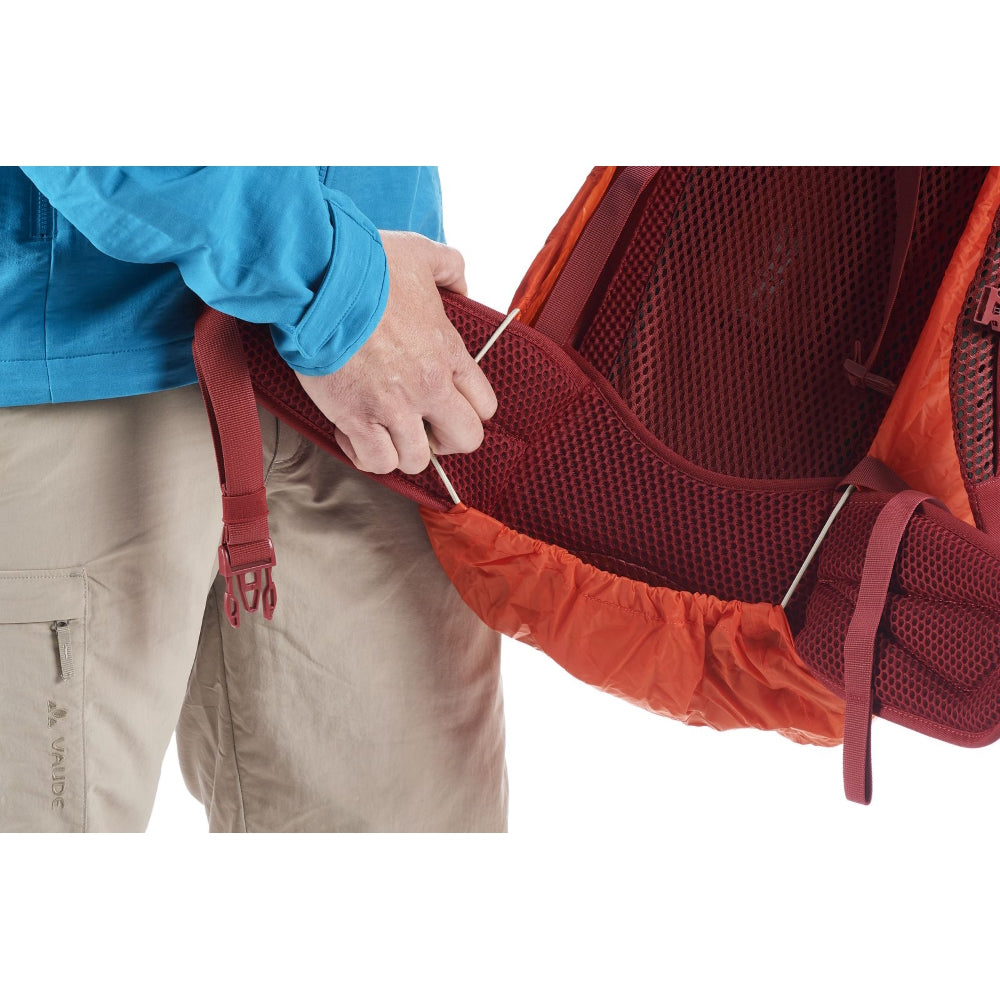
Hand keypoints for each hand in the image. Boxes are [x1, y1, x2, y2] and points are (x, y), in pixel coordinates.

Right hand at [294, 231, 497, 474]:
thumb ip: (451, 268)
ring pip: (416, 460)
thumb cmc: (367, 266)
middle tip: (424, 428)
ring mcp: (394, 406)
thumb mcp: (421, 253)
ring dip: (402, 451)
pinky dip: (365, 455)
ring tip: (384, 431)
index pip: (485, 405)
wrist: (319, 280)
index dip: (469, 411)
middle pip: (465, 440)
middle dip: (447, 441)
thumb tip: (462, 286)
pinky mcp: (356, 418)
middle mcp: (428, 386)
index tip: (447, 404)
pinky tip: (355, 433)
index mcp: (448, 352)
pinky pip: (375, 462)